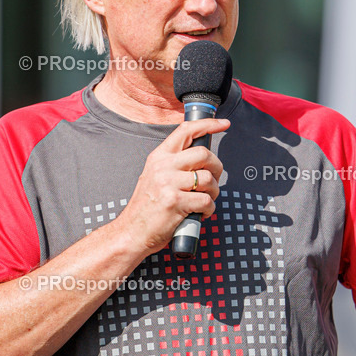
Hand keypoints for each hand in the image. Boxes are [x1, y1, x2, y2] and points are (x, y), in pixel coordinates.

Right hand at [116, 117, 229, 256]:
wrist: (131, 232)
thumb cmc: (147, 207)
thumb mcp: (155, 176)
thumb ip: (175, 163)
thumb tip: (203, 156)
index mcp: (159, 157)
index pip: (186, 131)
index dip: (208, 125)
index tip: (224, 124)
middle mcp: (163, 166)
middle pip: (204, 154)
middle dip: (216, 168)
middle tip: (213, 180)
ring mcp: (168, 184)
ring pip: (208, 179)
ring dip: (213, 192)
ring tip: (204, 200)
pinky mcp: (175, 202)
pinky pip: (206, 201)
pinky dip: (208, 210)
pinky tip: (199, 213)